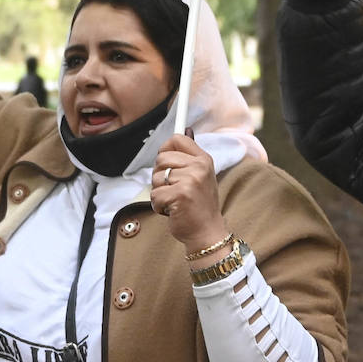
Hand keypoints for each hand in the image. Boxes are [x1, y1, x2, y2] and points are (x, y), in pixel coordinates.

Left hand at [149, 134, 228, 257]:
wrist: (207, 232)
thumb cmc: (200, 205)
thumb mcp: (201, 175)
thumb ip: (190, 155)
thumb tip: (186, 129)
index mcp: (204, 159)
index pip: (177, 139)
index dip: (165, 149)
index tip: (166, 162)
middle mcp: (199, 166)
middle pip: (162, 158)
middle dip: (159, 175)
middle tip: (171, 188)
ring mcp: (190, 180)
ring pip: (156, 178)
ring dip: (159, 193)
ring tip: (174, 201)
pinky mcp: (180, 194)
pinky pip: (155, 195)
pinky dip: (158, 206)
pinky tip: (171, 210)